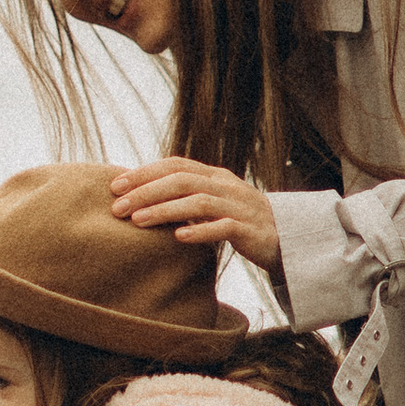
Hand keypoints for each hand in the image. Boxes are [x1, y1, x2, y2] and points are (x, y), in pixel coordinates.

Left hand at [110, 157, 282, 273]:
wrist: (290, 240)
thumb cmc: (242, 223)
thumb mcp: (214, 204)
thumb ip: (187, 197)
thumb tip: (143, 198)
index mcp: (215, 176)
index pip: (176, 165)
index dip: (144, 172)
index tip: (115, 185)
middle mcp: (226, 186)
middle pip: (182, 181)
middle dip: (146, 192)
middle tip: (117, 207)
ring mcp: (240, 207)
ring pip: (199, 202)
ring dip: (165, 211)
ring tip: (138, 222)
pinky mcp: (251, 230)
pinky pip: (224, 227)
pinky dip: (200, 231)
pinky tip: (179, 238)